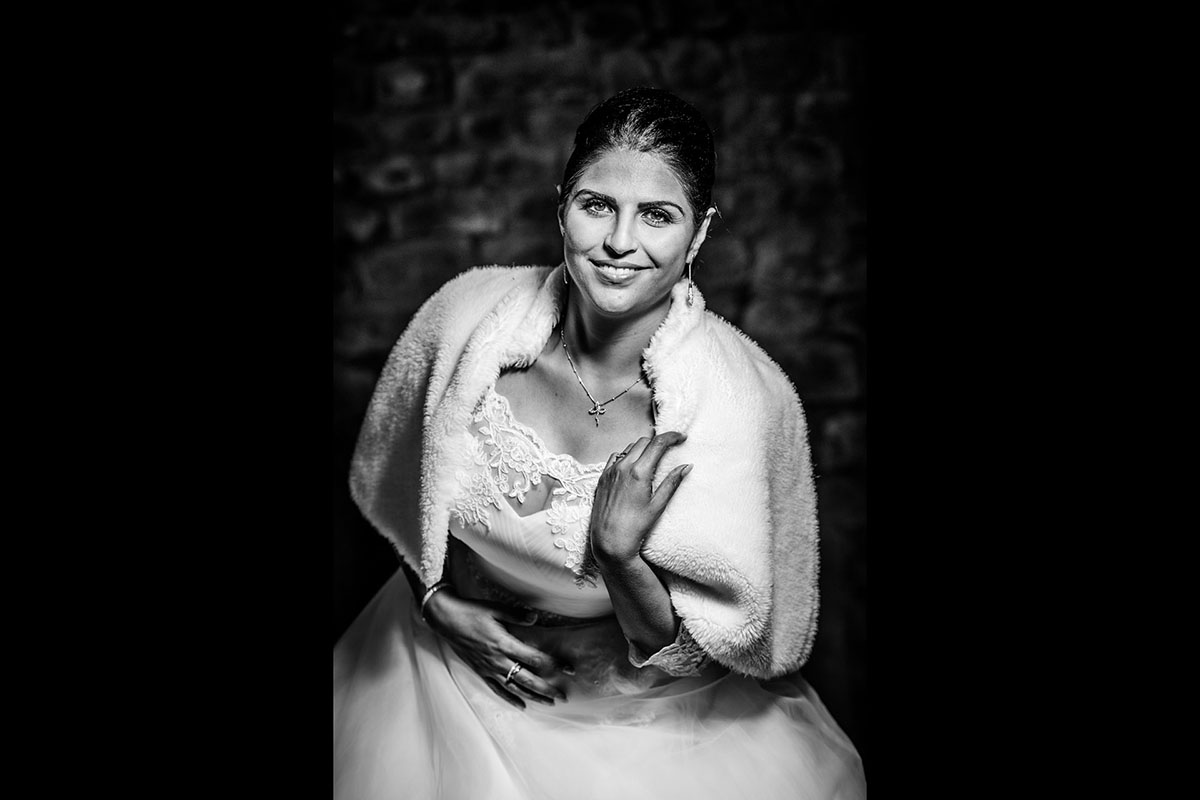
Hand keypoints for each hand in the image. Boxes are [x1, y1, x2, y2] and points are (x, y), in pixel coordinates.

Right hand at [423, 589, 568, 709]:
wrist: (446, 620)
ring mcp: (488, 668)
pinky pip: (497, 690)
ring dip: (532, 696)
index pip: (535, 658)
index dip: (554, 665)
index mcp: (504, 643)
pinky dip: (510, 699)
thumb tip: (535, 618)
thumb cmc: (471, 612)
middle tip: (563, 696)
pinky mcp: (480, 672)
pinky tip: (522, 705)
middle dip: (547, 688)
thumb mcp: (494, 609)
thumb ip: (516, 615)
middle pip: (528, 679)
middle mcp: (497, 660)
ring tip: (548, 703)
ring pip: (514, 687)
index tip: (569, 670)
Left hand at [589, 431, 692, 565]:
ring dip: (642, 448)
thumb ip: (672, 483)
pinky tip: (632, 465)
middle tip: (670, 447)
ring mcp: (610, 471)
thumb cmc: (634, 527)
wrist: (609, 541)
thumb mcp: (658, 505)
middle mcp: (622, 467)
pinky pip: (615, 458)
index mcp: (638, 472)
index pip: (658, 443)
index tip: (681, 438)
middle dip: (658, 442)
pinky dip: (626, 456)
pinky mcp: (602, 478)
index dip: (672, 437)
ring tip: (653, 457)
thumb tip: (686, 467)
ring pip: (628, 448)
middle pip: (643, 442)